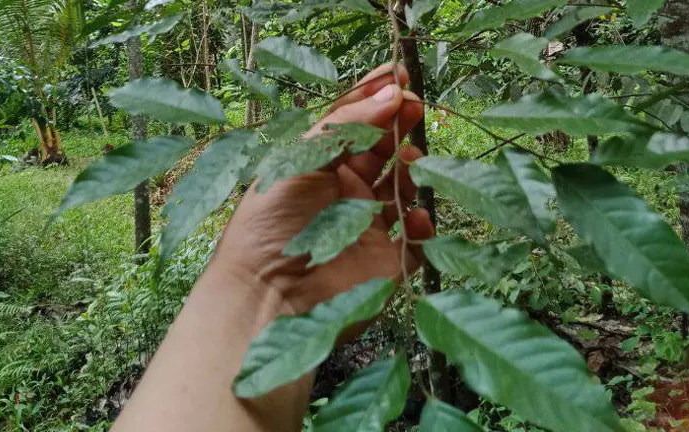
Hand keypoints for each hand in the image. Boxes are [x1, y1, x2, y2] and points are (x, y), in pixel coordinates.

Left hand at [211, 64, 431, 314]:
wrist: (268, 295)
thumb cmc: (271, 223)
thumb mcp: (299, 161)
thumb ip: (344, 127)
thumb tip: (390, 94)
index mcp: (319, 169)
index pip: (353, 126)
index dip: (375, 101)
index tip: (399, 77)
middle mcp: (344, 195)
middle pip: (381, 153)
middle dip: (398, 129)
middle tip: (415, 108)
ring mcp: (367, 227)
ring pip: (402, 190)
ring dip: (412, 171)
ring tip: (412, 162)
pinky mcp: (386, 262)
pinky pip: (415, 239)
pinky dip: (421, 224)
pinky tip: (414, 214)